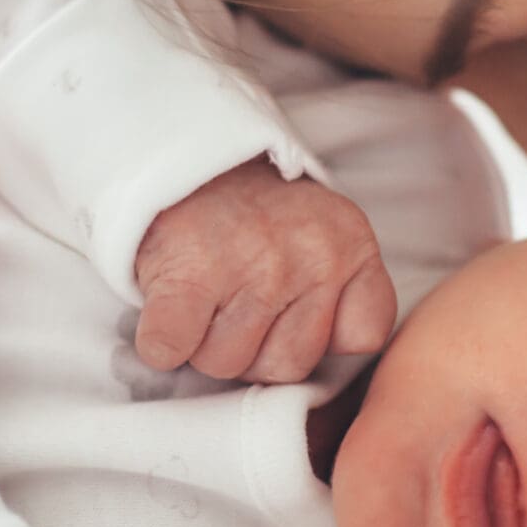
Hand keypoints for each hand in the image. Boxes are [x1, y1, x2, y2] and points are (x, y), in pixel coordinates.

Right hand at [131, 159, 395, 382]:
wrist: (185, 160)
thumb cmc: (255, 217)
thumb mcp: (327, 235)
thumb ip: (345, 294)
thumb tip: (327, 361)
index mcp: (351, 245)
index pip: (363, 338)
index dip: (324, 337)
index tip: (295, 309)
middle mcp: (311, 256)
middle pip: (287, 366)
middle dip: (256, 348)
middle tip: (237, 300)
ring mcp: (252, 266)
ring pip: (227, 365)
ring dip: (206, 343)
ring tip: (206, 295)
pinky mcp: (189, 278)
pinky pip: (173, 349)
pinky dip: (163, 342)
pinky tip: (171, 309)